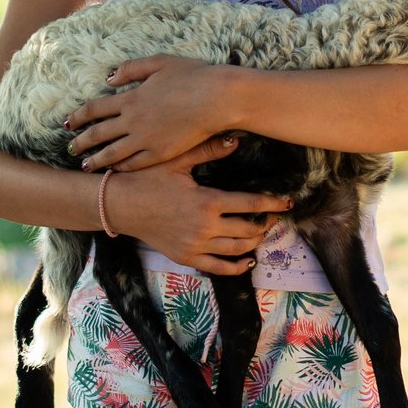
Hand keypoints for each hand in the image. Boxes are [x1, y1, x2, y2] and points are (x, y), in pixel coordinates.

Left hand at [68, 55, 234, 170]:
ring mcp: (145, 140)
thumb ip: (130, 69)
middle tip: (70, 148)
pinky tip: (114, 169)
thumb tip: (108, 79)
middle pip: (98, 134)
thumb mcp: (158, 63)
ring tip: (85, 165)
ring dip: (95, 159)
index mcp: (131, 98)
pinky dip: (120, 166)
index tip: (68, 123)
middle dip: (81, 142)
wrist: (216, 98)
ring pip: (112, 153)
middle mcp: (133, 121)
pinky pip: (134, 163)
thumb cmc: (192, 76)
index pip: (95, 109)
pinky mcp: (160, 153)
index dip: (79, 116)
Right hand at [107, 151, 290, 275]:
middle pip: (249, 230)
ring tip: (262, 232)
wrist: (118, 204)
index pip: (251, 204)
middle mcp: (205, 228)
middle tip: (276, 216)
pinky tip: (247, 260)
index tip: (289, 201)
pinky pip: (217, 268)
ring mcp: (195, 246)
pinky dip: (236, 266)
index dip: (273, 204)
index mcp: (207, 202)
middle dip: (267, 223)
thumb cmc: (146, 178)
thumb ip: (209, 150)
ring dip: (254, 242)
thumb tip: (237, 139)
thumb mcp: (178, 160)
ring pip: (237, 250)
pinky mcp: (185, 257)